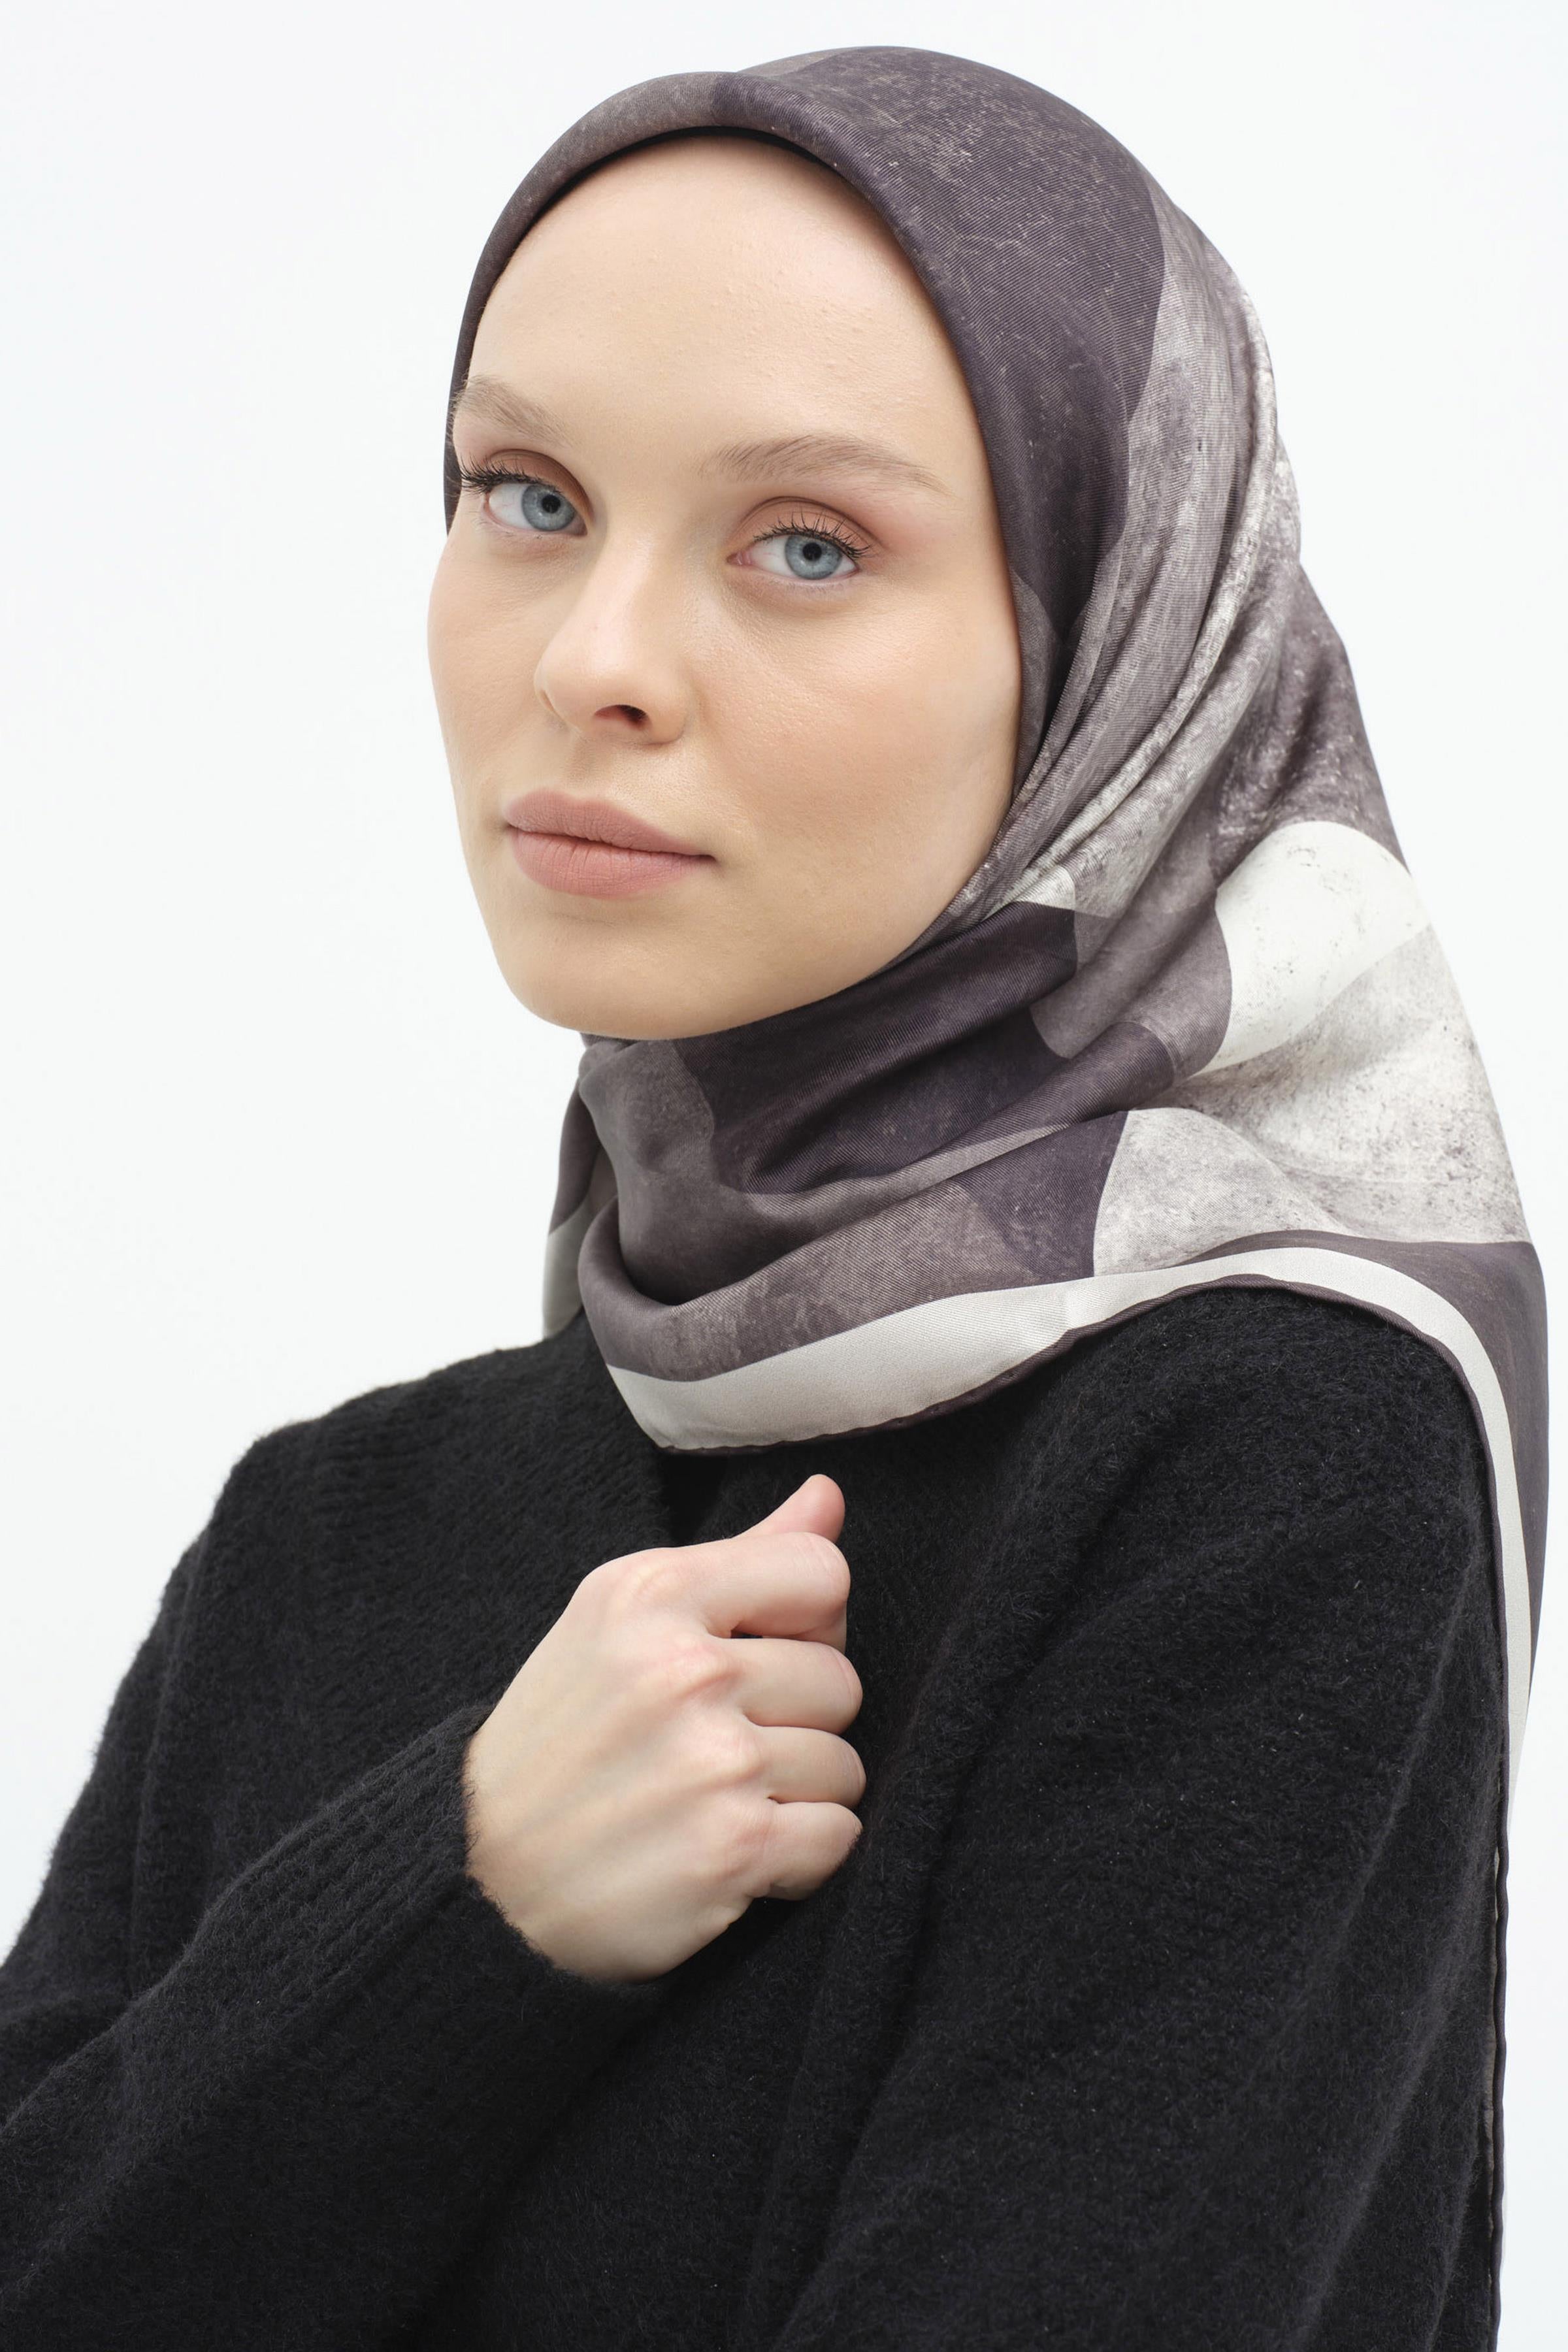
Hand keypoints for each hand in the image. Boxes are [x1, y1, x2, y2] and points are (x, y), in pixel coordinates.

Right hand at [463, 1473, 864, 1983]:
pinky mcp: (732, 1849)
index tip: (750, 1659)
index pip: (821, 1573)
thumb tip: (828, 1495)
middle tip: (711, 1750)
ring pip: (843, 1765)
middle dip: (795, 1721)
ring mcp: (712, 1761)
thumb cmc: (564, 1740)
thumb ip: (742, 1557)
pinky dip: (799, 1860)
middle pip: (840, 1679)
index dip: (806, 1625)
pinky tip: (732, 1856)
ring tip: (714, 1804)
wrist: (480, 1880)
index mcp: (652, 1593)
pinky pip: (839, 1836)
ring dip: (796, 1796)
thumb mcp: (624, 1621)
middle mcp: (683, 1669)